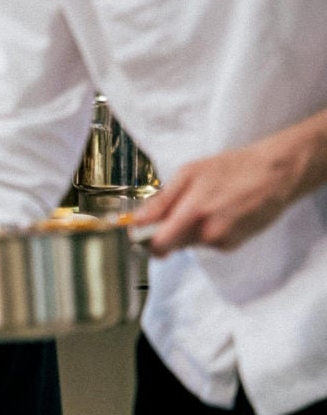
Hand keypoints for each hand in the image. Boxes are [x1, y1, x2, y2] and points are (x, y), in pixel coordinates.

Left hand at [135, 113, 326, 255]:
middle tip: (174, 211)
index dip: (143, 240)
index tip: (138, 231)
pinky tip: (219, 213)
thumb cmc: (233, 168)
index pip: (157, 244)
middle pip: (169, 245)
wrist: (277, 174)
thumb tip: (137, 220)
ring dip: (186, 229)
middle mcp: (207, 233)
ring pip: (187, 243)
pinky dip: (204, 231)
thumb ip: (161, 201)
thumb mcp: (190, 173)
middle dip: (164, 232)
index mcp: (194, 212)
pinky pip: (204, 243)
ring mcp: (221, 242)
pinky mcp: (231, 246)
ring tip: (204, 205)